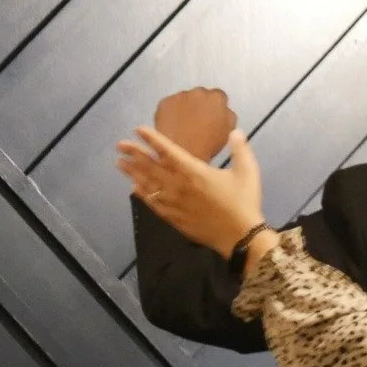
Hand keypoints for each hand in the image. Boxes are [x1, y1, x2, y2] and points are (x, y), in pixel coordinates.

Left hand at [118, 126, 266, 258]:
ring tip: (119, 163)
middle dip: (134, 154)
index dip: (152, 140)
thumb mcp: (247, 171)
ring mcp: (173, 202)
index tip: (138, 130)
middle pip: (151, 166)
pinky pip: (152, 203)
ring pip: (148, 184)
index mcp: (194, 171)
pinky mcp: (172, 217)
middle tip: (120, 145)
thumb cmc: (244, 201)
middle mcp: (178, 185)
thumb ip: (240, 149)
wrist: (239, 235)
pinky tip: (133, 188)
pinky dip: (141, 194)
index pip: (168, 151)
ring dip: (132, 173)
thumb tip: (235, 131)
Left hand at [154, 87, 237, 160]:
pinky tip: (172, 125)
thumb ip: (228, 115)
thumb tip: (224, 110)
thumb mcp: (228, 131)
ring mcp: (180, 96)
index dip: (214, 107)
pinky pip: (168, 105)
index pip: (218, 96)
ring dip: (184, 107)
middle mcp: (199, 93)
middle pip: (200, 95)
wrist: (180, 152)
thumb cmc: (205, 146)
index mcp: (217, 98)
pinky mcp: (165, 102)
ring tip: (182, 126)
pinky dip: (170, 112)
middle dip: (198, 105)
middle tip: (195, 121)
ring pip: (183, 99)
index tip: (210, 115)